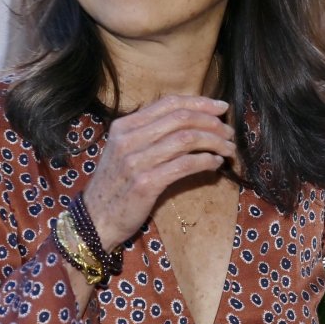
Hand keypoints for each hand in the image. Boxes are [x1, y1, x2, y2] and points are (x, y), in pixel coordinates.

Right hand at [80, 95, 236, 251]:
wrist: (95, 220)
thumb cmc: (116, 185)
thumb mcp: (125, 151)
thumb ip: (150, 133)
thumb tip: (192, 120)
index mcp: (124, 126)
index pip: (169, 103)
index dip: (200, 102)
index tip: (221, 107)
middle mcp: (128, 139)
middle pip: (181, 118)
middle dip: (212, 122)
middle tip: (229, 132)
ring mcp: (135, 161)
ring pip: (186, 139)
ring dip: (214, 142)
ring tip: (228, 149)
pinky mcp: (145, 183)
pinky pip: (185, 165)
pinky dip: (206, 161)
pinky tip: (215, 164)